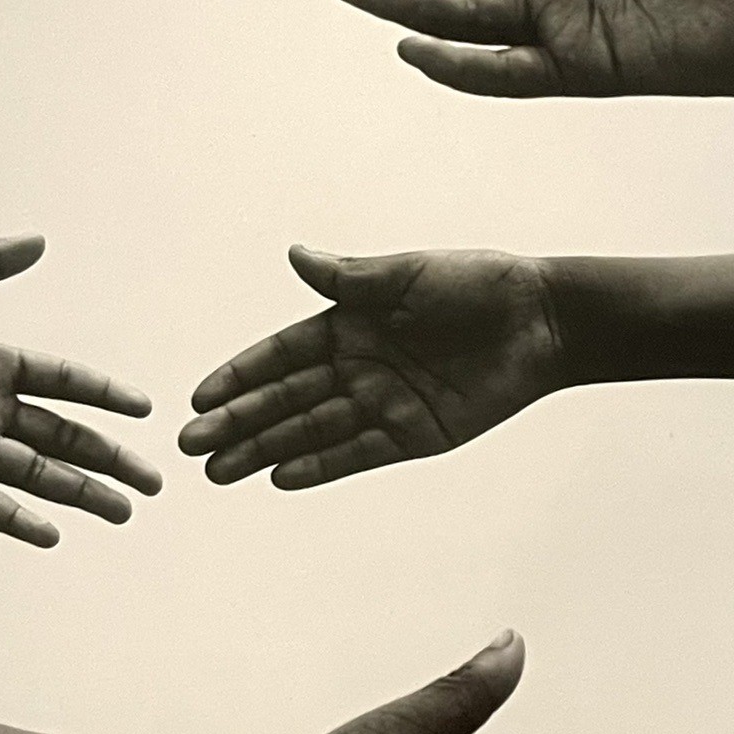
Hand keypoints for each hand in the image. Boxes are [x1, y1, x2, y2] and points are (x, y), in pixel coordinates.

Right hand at [179, 245, 562, 488]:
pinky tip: (280, 478)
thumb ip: (350, 277)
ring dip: (265, 450)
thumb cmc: (479, 285)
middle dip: (237, 422)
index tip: (199, 397)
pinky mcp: (414, 435)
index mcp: (350, 324)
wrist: (542, 321)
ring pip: (311, 432)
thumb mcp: (408, 274)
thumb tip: (294, 255)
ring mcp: (384, 404)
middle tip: (191, 447)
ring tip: (219, 472)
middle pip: (285, 400)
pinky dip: (321, 466)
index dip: (240, 376)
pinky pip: (358, 454)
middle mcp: (359, 367)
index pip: (281, 356)